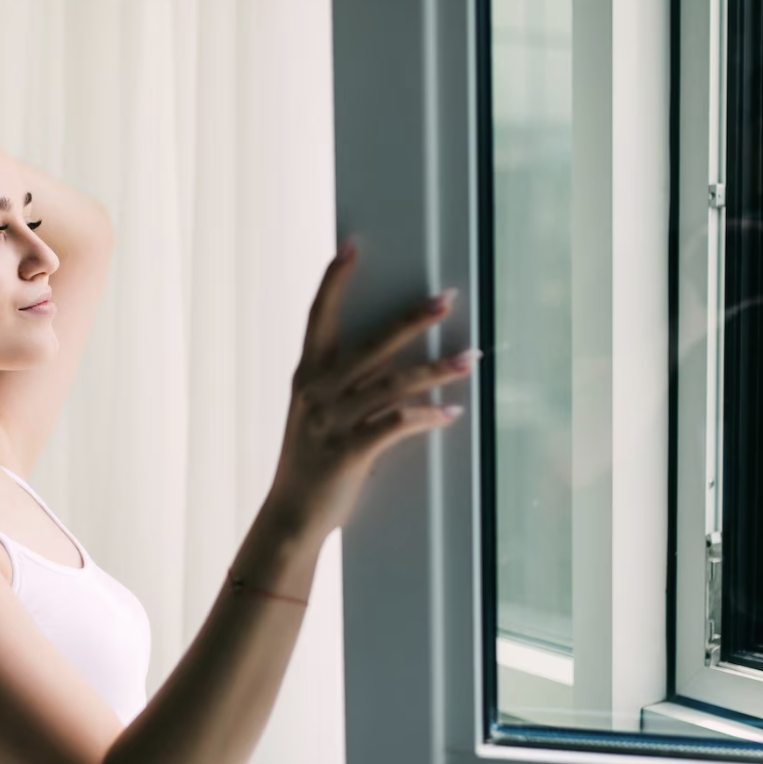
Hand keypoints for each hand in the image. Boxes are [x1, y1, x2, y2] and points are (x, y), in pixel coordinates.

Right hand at [266, 236, 478, 539]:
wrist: (291, 516)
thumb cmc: (310, 464)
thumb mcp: (315, 415)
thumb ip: (343, 388)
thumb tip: (389, 363)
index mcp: (307, 376)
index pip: (319, 317)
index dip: (334, 280)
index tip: (351, 247)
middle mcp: (317, 391)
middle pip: (372, 344)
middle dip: (413, 319)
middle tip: (447, 299)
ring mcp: (332, 420)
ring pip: (394, 383)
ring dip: (438, 370)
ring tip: (471, 359)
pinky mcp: (350, 450)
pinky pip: (397, 424)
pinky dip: (428, 417)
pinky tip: (451, 413)